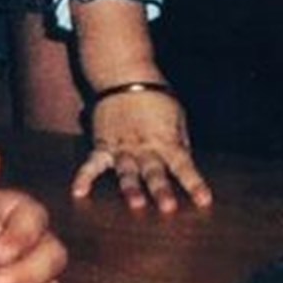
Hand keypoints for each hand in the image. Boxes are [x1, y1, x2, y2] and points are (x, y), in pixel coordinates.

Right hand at [71, 89, 212, 215]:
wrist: (125, 74)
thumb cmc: (155, 94)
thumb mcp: (177, 114)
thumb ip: (179, 141)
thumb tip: (185, 161)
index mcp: (166, 140)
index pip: (184, 166)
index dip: (194, 184)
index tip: (204, 201)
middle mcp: (145, 147)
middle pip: (154, 172)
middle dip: (161, 190)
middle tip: (168, 208)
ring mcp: (122, 147)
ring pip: (127, 171)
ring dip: (131, 188)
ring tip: (135, 204)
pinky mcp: (103, 143)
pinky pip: (92, 163)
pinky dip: (84, 177)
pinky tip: (78, 192)